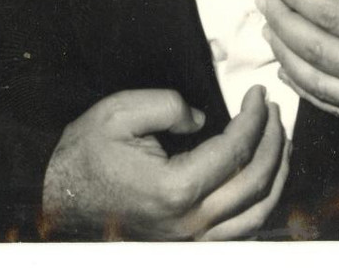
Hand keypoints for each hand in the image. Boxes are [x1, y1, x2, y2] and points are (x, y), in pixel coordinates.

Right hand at [41, 84, 289, 239]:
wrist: (60, 197)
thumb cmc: (88, 153)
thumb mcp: (120, 112)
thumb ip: (168, 105)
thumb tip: (203, 118)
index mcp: (176, 189)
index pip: (236, 151)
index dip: (255, 118)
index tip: (260, 94)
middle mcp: (190, 223)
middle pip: (256, 184)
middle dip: (274, 143)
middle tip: (274, 112)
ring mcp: (191, 241)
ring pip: (257, 214)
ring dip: (275, 175)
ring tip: (279, 142)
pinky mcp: (188, 245)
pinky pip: (240, 231)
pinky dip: (260, 203)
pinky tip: (262, 180)